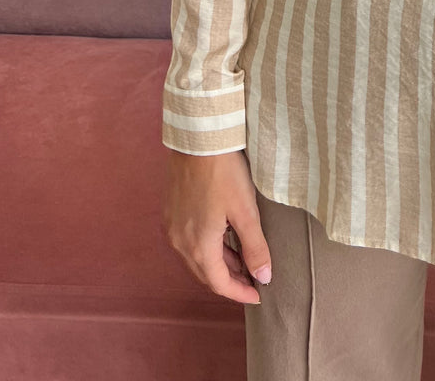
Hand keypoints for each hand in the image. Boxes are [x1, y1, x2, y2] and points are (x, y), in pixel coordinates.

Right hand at [162, 148, 272, 305]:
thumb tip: (264, 277)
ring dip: (219, 263)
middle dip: (230, 280)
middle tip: (253, 280)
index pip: (219, 283)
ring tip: (242, 261)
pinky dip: (207, 248)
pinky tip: (222, 239)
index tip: (258, 295)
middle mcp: (179, 242)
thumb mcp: (246, 211)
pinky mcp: (171, 212)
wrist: (198, 139)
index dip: (240, 293)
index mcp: (198, 246)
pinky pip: (188, 242)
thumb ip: (255, 247)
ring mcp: (172, 227)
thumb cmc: (224, 172)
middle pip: (206, 273)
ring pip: (196, 258)